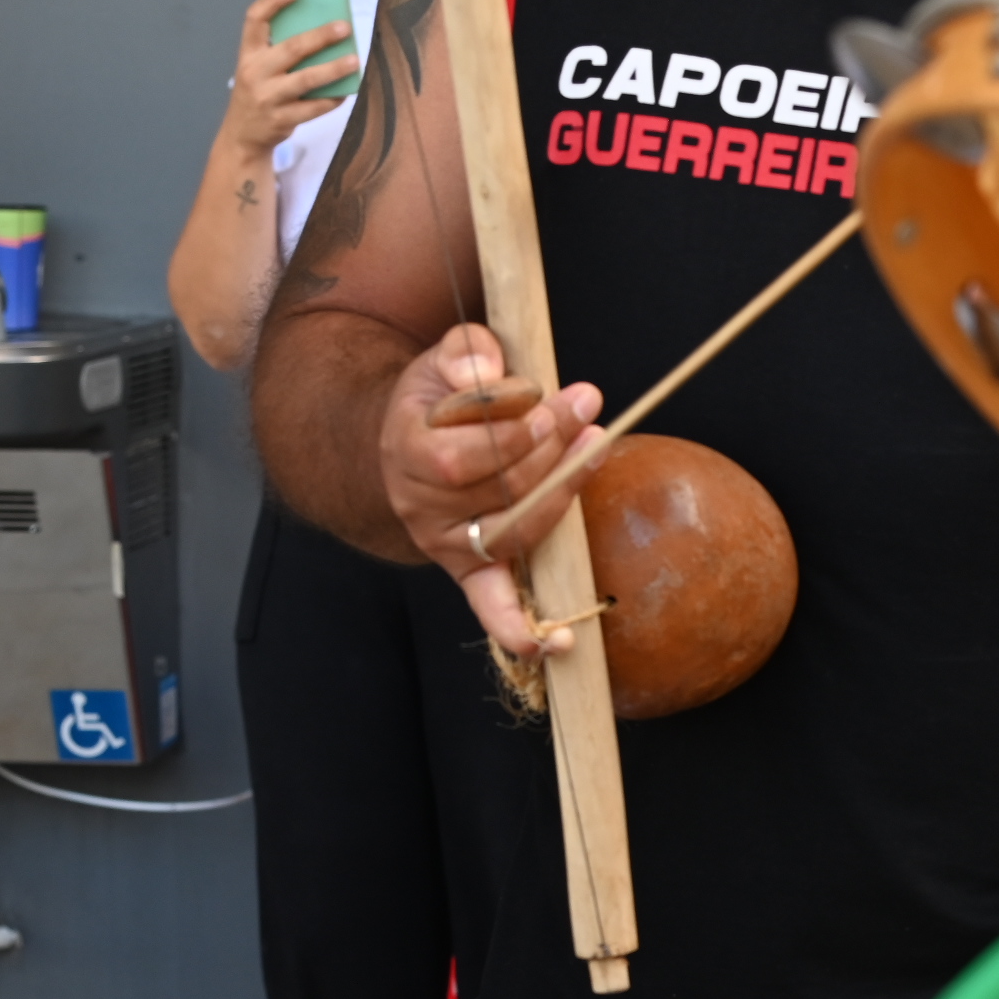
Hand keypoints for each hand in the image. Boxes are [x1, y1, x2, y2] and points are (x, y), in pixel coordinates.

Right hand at [223, 0, 361, 157]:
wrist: (242, 135)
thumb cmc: (258, 92)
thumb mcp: (258, 67)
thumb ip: (278, 48)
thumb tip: (319, 24)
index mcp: (248, 54)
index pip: (254, 20)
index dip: (273, 2)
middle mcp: (255, 73)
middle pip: (290, 48)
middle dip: (320, 36)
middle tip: (344, 27)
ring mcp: (268, 98)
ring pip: (306, 80)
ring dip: (333, 69)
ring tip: (354, 60)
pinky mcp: (282, 120)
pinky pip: (313, 108)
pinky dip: (332, 98)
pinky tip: (347, 90)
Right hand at [380, 324, 603, 655]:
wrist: (408, 438)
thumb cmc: (438, 399)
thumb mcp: (443, 359)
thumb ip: (464, 352)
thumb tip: (486, 369)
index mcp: (406, 452)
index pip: (465, 454)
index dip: (516, 431)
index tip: (556, 398)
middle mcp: (421, 509)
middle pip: (500, 490)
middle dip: (552, 449)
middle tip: (584, 409)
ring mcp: (446, 546)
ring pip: (516, 532)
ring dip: (561, 492)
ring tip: (591, 445)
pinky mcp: (469, 572)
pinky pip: (490, 609)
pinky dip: (519, 630)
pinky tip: (556, 646)